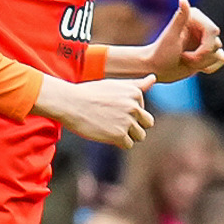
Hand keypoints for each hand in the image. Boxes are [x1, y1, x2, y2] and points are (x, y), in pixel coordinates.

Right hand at [32, 74, 156, 148]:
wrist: (70, 103)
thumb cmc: (89, 94)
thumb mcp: (114, 85)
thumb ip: (137, 84)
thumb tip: (153, 78)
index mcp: (135, 93)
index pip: (143, 110)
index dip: (129, 113)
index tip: (112, 109)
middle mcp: (134, 106)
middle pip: (147, 123)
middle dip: (135, 125)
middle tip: (115, 122)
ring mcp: (127, 121)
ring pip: (140, 135)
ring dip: (127, 135)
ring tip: (110, 128)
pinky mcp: (119, 135)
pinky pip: (128, 144)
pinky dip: (118, 143)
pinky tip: (105, 134)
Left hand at [143, 0, 223, 80]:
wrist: (157, 69)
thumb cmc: (160, 53)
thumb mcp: (170, 36)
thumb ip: (180, 18)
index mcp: (194, 17)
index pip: (213, 31)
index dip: (204, 48)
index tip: (186, 56)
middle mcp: (202, 26)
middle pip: (216, 44)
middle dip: (201, 57)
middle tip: (184, 58)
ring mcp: (206, 39)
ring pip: (219, 54)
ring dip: (203, 63)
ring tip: (187, 61)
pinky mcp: (209, 51)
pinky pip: (221, 59)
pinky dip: (210, 67)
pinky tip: (197, 67)